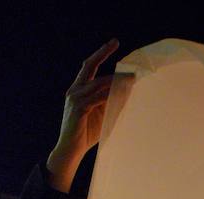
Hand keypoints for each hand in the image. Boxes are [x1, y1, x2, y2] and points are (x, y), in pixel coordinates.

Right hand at [46, 39, 131, 191]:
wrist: (71, 150)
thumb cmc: (87, 133)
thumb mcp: (102, 113)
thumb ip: (112, 100)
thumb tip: (128, 88)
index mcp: (78, 89)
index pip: (90, 66)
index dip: (100, 53)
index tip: (113, 43)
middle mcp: (74, 90)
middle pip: (90, 66)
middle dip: (102, 53)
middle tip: (116, 42)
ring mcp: (75, 98)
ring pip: (98, 83)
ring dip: (116, 79)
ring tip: (132, 77)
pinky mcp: (78, 108)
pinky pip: (98, 97)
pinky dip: (111, 94)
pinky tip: (121, 91)